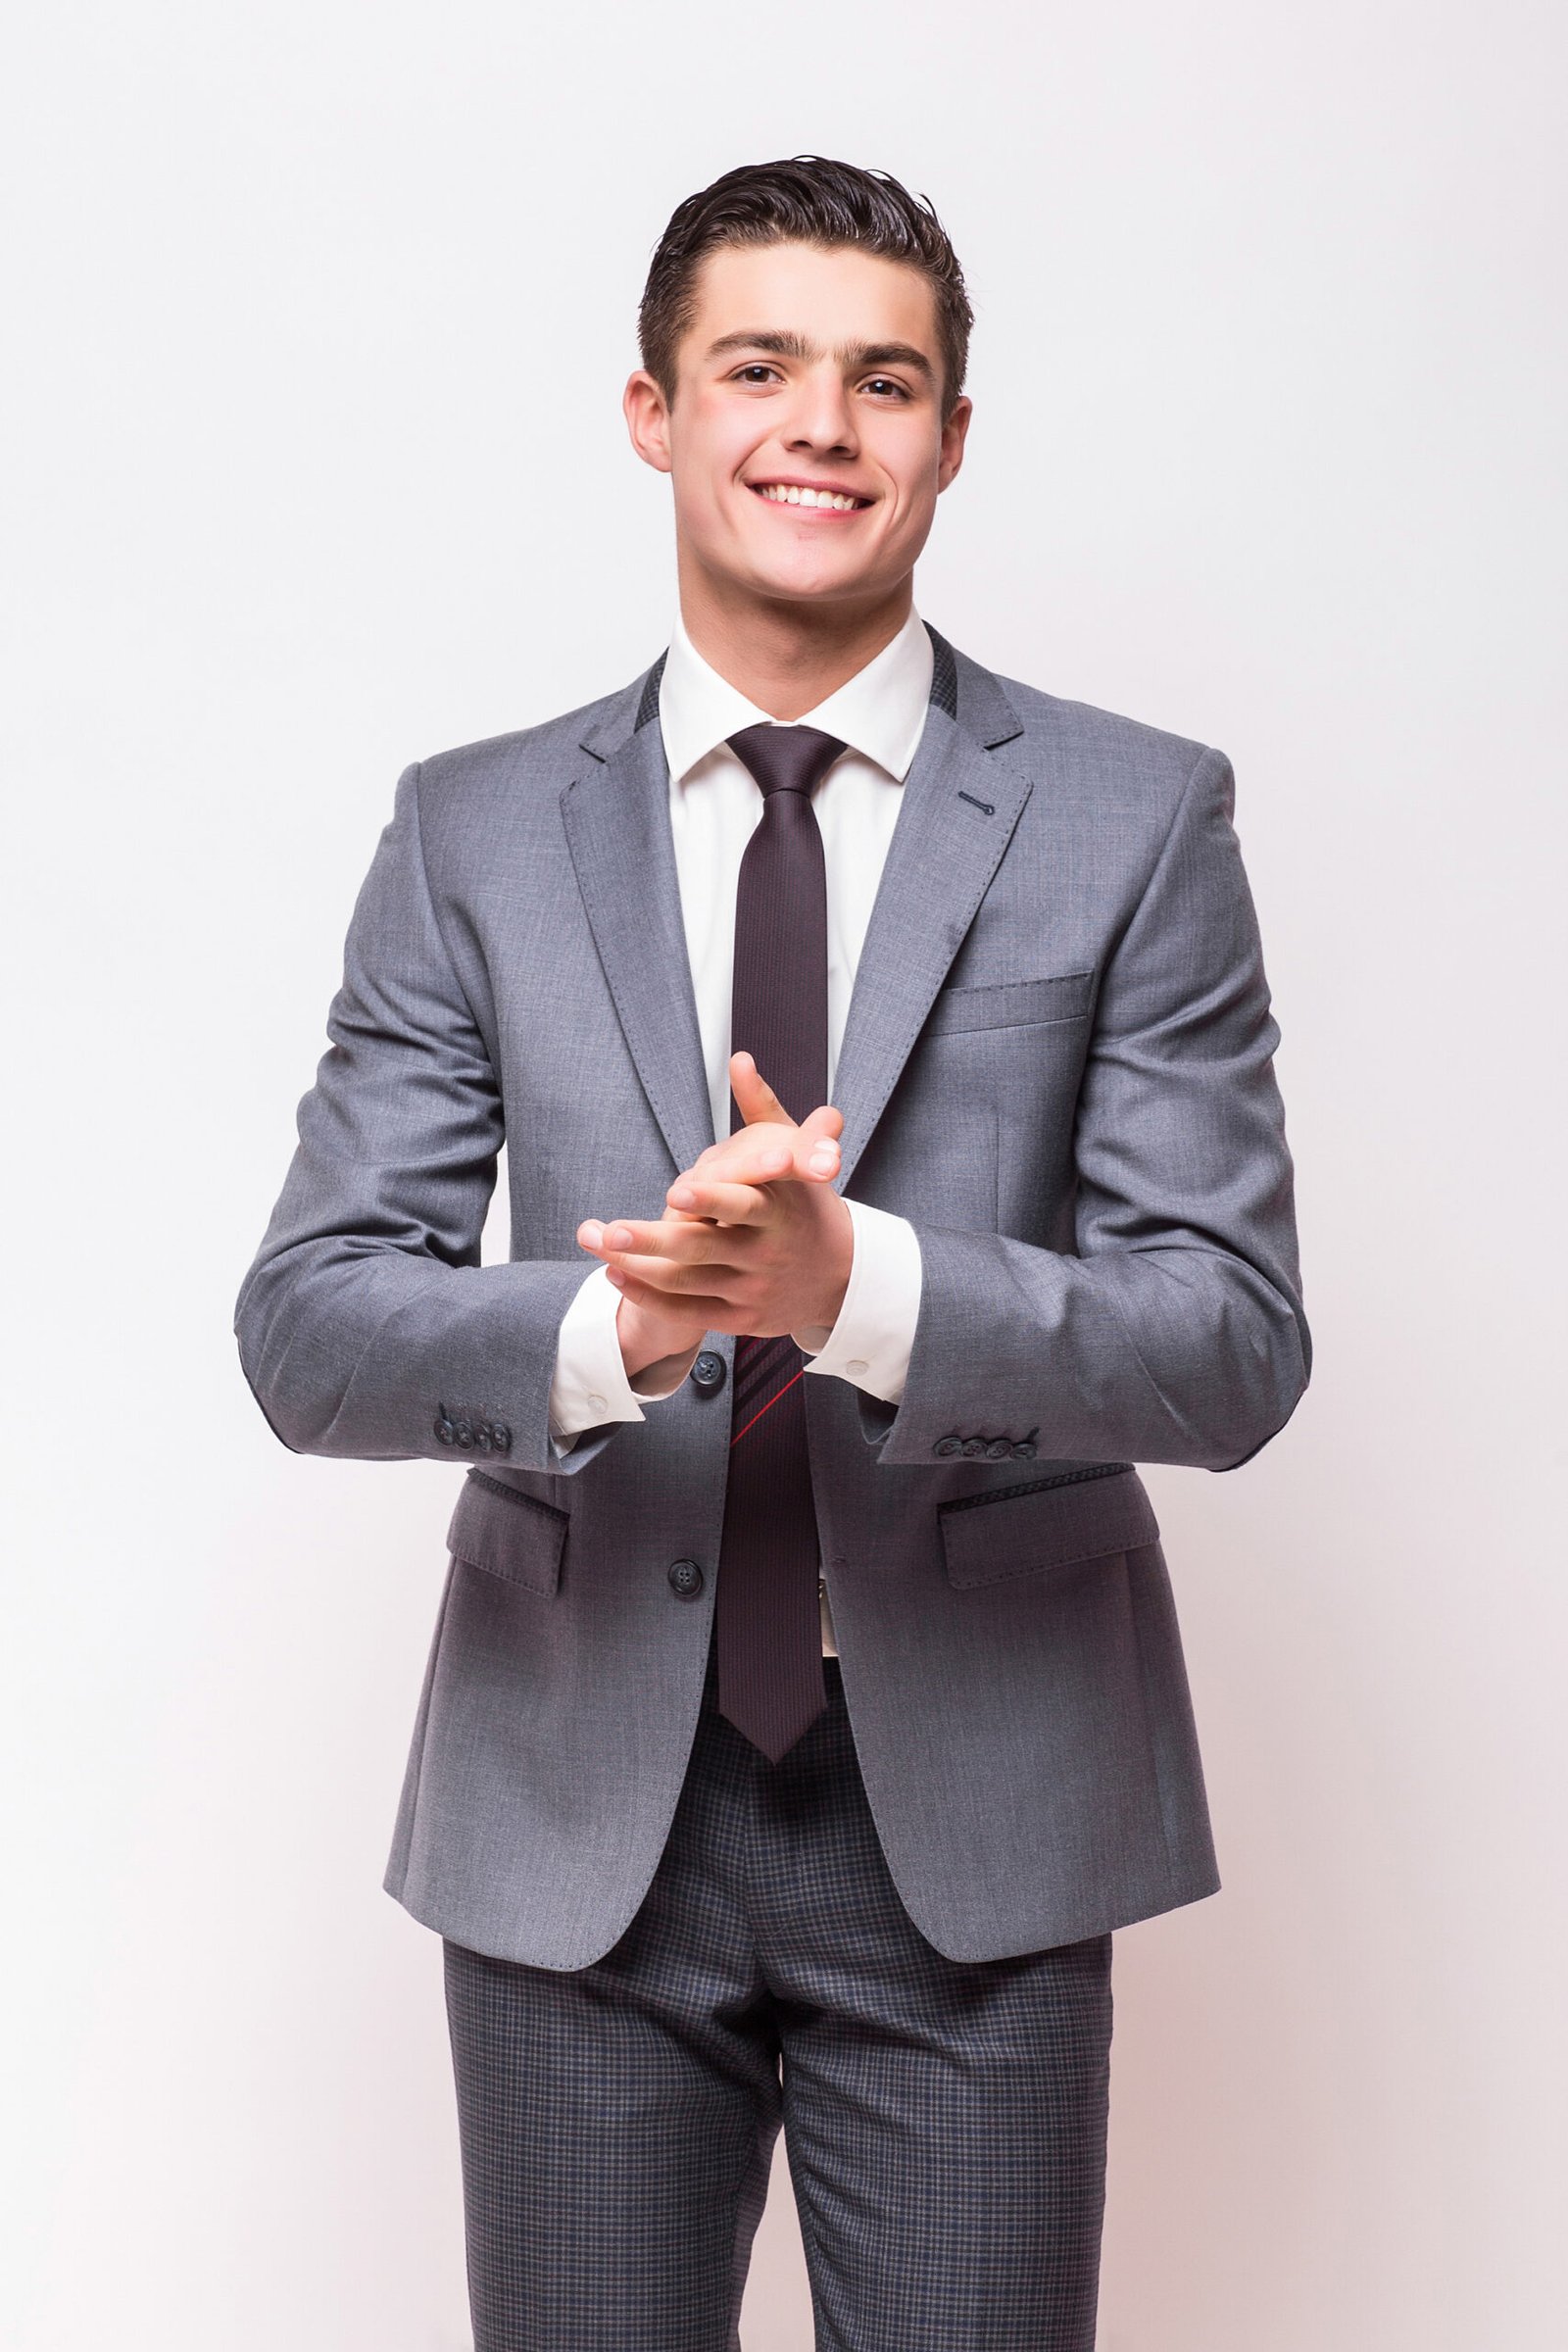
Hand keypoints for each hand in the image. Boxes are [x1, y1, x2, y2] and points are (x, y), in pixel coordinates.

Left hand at [577, 1053, 852, 1353]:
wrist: (840, 1276)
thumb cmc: (804, 1204)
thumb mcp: (797, 1154)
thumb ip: (762, 1108)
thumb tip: (740, 1059)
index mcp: (780, 1210)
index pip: (743, 1205)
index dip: (710, 1198)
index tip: (676, 1189)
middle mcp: (766, 1253)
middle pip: (702, 1248)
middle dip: (651, 1239)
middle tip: (608, 1230)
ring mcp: (752, 1289)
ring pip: (685, 1282)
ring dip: (635, 1264)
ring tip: (595, 1241)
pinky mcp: (740, 1318)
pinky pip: (687, 1312)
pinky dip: (648, 1296)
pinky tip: (616, 1273)